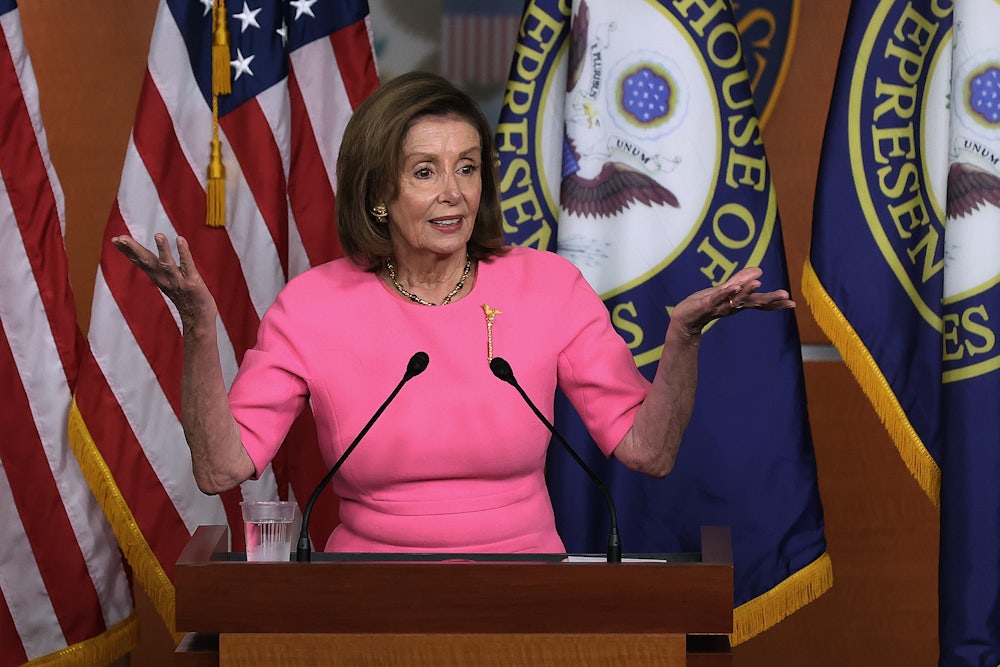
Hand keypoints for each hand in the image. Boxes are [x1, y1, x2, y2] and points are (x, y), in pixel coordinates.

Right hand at [110, 233, 216, 326]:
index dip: (127, 251)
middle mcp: (164, 278)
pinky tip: (180, 239)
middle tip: (120, 238)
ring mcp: (178, 281)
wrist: (198, 320)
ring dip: (163, 249)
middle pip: (147, 261)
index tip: (115, 239)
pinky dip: (183, 253)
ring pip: (167, 264)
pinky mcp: (192, 282)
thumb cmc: (184, 299)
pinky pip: (187, 265)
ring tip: (158, 235)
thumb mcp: (166, 282)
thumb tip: (146, 259)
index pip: (140, 261)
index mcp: (157, 277)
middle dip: (133, 249)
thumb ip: (157, 269)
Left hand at [670, 266, 794, 334]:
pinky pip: (717, 298)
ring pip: (735, 299)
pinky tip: (733, 286)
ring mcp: (719, 306)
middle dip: (769, 299)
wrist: (684, 319)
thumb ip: (741, 280)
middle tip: (785, 296)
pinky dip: (725, 293)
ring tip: (758, 283)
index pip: (760, 303)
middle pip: (753, 303)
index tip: (793, 304)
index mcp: (738, 304)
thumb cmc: (705, 305)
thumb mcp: (725, 290)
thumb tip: (760, 271)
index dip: (776, 303)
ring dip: (746, 291)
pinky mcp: (706, 305)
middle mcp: (732, 307)